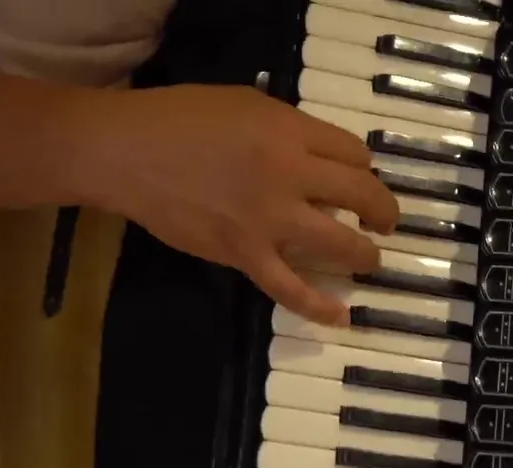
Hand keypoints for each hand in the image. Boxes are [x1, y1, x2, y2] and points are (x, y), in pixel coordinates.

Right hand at [78, 85, 398, 325]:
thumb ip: (289, 130)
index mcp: (291, 133)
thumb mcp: (247, 105)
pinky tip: (341, 317)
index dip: (365, 168)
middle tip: (384, 221)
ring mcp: (268, 220)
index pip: (355, 154)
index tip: (360, 178)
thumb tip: (320, 161)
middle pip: (361, 195)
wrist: (128, 152)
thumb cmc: (181, 119)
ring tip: (371, 260)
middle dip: (383, 211)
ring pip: (339, 244)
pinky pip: (290, 289)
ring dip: (365, 254)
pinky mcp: (244, 254)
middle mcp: (290, 175)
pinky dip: (319, 307)